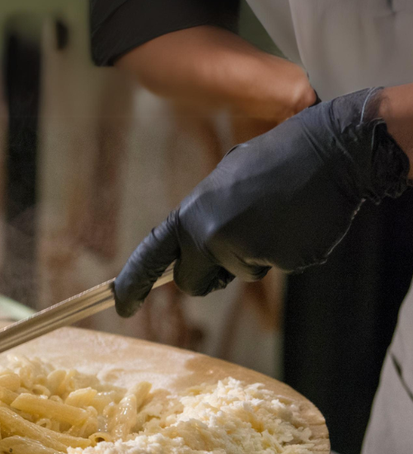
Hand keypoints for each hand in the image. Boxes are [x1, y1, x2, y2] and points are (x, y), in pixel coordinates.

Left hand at [114, 88, 409, 316]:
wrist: (334, 148)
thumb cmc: (278, 160)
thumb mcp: (224, 182)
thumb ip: (204, 219)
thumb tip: (192, 249)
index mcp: (193, 213)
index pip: (151, 255)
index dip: (132, 284)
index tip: (120, 305)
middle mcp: (211, 235)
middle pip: (193, 284)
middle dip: (209, 276)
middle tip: (237, 240)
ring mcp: (245, 250)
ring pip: (241, 274)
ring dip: (256, 255)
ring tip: (276, 215)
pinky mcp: (280, 260)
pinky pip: (276, 268)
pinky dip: (287, 252)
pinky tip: (298, 222)